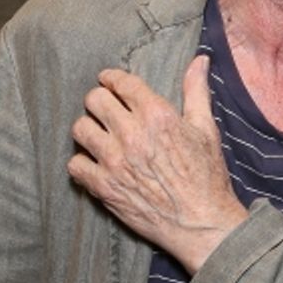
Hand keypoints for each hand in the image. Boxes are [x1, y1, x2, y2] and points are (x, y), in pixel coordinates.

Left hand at [69, 55, 247, 273]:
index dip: (113, 78)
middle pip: (94, 101)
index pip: (122, 83)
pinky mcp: (103, 187)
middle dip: (100, 100)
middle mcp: (132, 135)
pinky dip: (83, 162)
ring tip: (101, 135)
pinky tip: (97, 162)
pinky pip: (75, 165)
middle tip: (107, 108)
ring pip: (80, 129)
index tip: (110, 81)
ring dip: (90, 129)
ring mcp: (114, 162)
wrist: (201, 223)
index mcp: (158, 116)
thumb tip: (199, 60)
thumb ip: (196, 91)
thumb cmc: (207, 175)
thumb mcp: (206, 129)